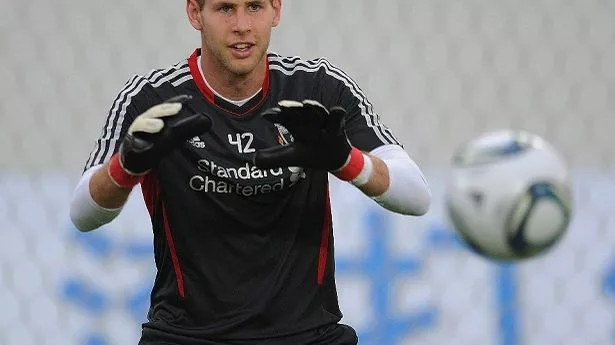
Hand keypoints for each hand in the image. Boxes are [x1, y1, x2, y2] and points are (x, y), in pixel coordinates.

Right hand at [109, 95, 211, 186]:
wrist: (133, 161)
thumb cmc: (154, 145)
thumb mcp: (171, 137)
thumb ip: (185, 129)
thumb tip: (207, 121)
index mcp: (155, 118)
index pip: (165, 107)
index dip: (175, 101)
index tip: (188, 98)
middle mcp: (144, 121)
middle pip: (154, 112)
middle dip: (165, 110)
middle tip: (178, 108)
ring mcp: (134, 132)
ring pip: (140, 124)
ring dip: (149, 124)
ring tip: (159, 125)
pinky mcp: (127, 145)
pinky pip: (130, 142)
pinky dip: (134, 141)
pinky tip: (140, 143)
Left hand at [254, 100, 371, 184]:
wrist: (334, 158)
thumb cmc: (311, 153)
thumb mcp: (291, 157)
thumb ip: (273, 158)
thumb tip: (253, 160)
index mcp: (296, 126)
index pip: (284, 118)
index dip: (276, 116)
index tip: (266, 115)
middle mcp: (309, 121)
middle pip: (300, 112)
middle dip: (292, 108)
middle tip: (283, 105)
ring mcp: (324, 123)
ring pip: (318, 113)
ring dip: (313, 108)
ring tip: (307, 104)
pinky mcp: (337, 127)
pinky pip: (338, 119)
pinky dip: (338, 115)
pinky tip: (337, 110)